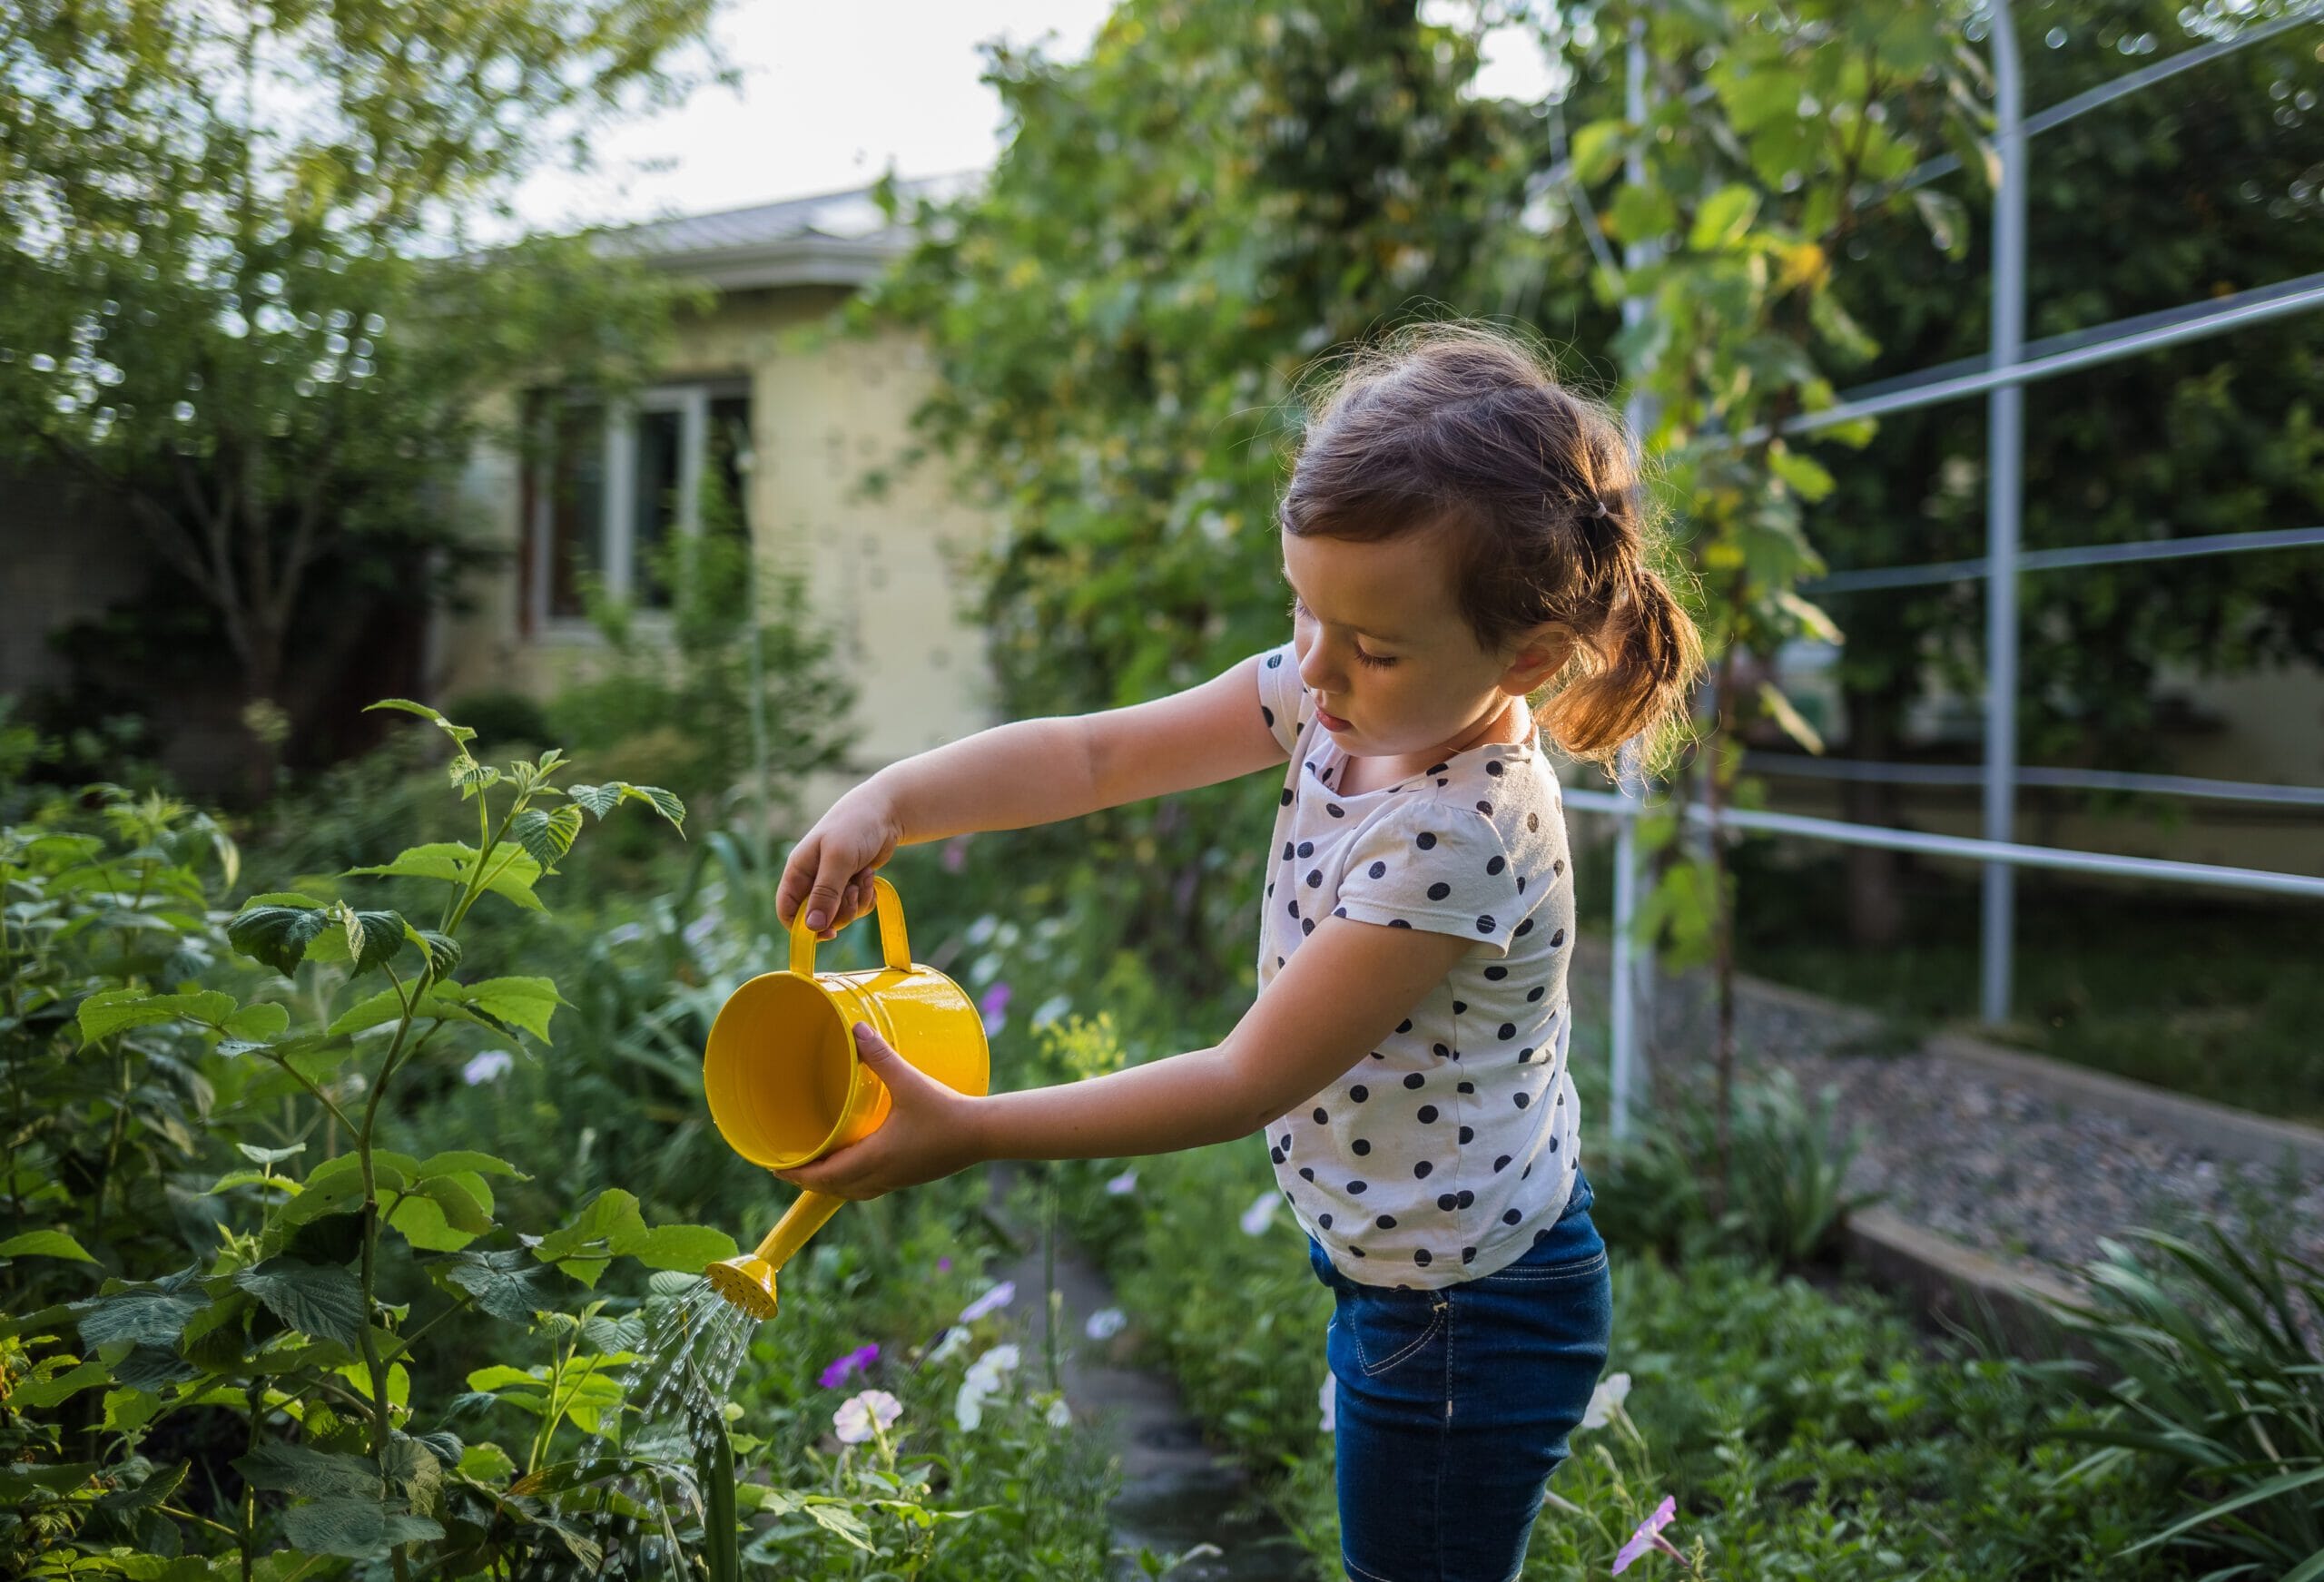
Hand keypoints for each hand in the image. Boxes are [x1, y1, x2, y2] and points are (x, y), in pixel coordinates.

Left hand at [771, 1023, 988, 1200]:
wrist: (984, 1134)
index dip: (798, 1175)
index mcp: (875, 1158)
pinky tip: (857, 1164)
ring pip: (853, 1191)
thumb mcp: (909, 1081)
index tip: (777, 1169)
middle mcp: (883, 1174)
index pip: (825, 1177)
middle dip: (809, 1181)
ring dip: (831, 1184)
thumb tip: (857, 1029)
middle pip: (834, 1189)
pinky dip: (853, 1182)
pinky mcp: (910, 1176)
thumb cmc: (947, 1111)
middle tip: (790, 1166)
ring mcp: (897, 1179)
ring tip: (818, 1168)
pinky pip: (870, 1186)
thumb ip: (881, 1056)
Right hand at [778, 784, 904, 941]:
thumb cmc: (855, 827)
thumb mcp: (839, 859)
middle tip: (852, 891)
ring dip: (856, 902)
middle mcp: (812, 880)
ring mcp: (833, 883)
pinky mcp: (851, 884)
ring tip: (863, 877)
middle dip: (839, 911)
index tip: (826, 933)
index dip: (802, 927)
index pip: (787, 911)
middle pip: (817, 918)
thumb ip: (825, 893)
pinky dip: (866, 897)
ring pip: (840, 914)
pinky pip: (856, 907)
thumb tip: (812, 928)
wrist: (885, 811)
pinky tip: (871, 878)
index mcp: (798, 871)